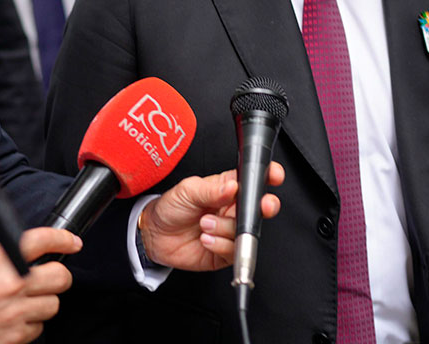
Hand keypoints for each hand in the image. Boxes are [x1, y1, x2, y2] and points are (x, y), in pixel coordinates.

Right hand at [0, 227, 79, 343]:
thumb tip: (22, 252)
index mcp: (1, 260)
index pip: (43, 241)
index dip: (63, 239)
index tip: (72, 243)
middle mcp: (12, 284)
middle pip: (61, 277)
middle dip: (57, 277)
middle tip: (48, 279)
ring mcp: (14, 313)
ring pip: (53, 305)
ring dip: (41, 304)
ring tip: (22, 304)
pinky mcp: (13, 337)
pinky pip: (37, 329)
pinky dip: (28, 325)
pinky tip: (12, 321)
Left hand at [139, 162, 284, 270]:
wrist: (154, 236)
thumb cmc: (171, 208)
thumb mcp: (188, 191)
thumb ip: (211, 190)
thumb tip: (232, 187)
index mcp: (229, 189)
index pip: (254, 181)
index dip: (268, 176)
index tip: (274, 176)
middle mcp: (233, 210)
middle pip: (261, 208)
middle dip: (265, 206)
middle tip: (261, 207)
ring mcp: (231, 231)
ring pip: (245, 231)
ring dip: (225, 228)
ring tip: (204, 225)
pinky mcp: (225, 252)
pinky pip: (233, 251)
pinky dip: (220, 245)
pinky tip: (205, 239)